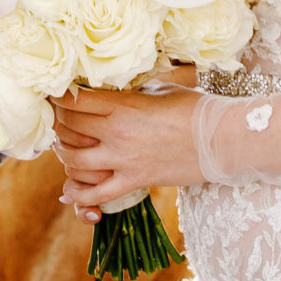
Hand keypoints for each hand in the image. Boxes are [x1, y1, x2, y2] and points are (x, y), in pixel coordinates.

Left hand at [50, 85, 203, 222]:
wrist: (223, 140)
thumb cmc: (196, 108)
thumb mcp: (161, 89)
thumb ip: (133, 90)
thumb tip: (115, 85)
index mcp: (124, 104)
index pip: (75, 99)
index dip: (60, 95)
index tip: (57, 93)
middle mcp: (118, 132)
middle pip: (69, 126)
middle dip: (57, 121)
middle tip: (57, 118)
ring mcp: (124, 159)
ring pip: (74, 160)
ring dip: (62, 152)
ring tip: (63, 146)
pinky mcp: (135, 181)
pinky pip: (96, 194)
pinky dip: (78, 195)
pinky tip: (69, 191)